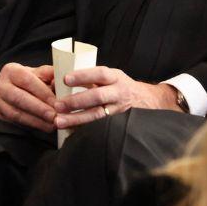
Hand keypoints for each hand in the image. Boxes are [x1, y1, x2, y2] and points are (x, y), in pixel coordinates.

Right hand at [0, 63, 56, 131]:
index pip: (27, 80)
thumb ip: (49, 75)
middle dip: (40, 109)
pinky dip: (32, 126)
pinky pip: (15, 122)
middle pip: (20, 98)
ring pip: (16, 113)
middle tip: (55, 116)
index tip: (57, 102)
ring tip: (52, 124)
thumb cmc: (27, 82)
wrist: (8, 90)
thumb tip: (62, 79)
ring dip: (36, 121)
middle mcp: (1, 85)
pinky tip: (44, 127)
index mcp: (11, 70)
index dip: (43, 92)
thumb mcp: (36, 74)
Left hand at [52, 67, 178, 128]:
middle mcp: (119, 92)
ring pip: (98, 116)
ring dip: (77, 119)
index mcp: (116, 77)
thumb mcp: (112, 77)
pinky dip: (85, 129)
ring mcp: (120, 110)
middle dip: (76, 101)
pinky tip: (70, 131)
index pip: (99, 73)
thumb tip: (62, 80)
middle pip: (97, 96)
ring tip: (59, 122)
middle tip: (57, 105)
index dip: (83, 75)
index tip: (65, 79)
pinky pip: (100, 127)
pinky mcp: (119, 124)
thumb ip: (92, 79)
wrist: (149, 101)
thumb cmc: (122, 86)